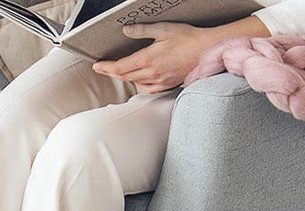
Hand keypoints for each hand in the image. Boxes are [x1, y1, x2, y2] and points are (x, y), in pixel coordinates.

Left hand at [92, 22, 218, 92]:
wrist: (207, 51)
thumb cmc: (189, 38)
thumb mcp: (163, 29)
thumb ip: (142, 31)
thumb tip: (126, 30)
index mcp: (148, 59)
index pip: (119, 67)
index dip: (105, 67)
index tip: (96, 65)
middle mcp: (151, 73)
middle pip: (124, 76)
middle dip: (110, 72)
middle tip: (101, 68)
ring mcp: (159, 81)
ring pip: (135, 82)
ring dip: (124, 77)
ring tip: (118, 71)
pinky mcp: (168, 84)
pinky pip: (148, 88)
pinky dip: (140, 83)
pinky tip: (139, 79)